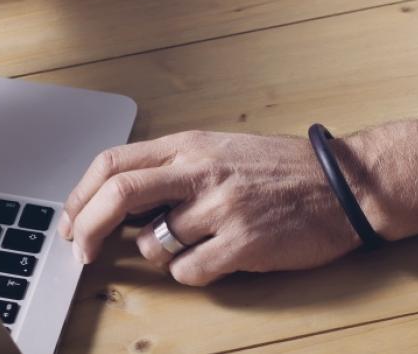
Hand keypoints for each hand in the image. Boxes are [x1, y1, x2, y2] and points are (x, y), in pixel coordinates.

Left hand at [57, 131, 363, 285]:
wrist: (348, 184)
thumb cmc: (282, 170)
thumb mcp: (219, 150)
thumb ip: (170, 168)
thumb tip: (117, 202)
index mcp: (188, 145)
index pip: (112, 164)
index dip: (79, 196)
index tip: (69, 221)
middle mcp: (200, 171)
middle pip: (118, 197)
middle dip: (87, 229)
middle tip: (82, 251)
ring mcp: (221, 207)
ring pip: (152, 244)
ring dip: (157, 254)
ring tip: (191, 243)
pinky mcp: (243, 243)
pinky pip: (187, 271)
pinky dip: (190, 272)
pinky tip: (215, 259)